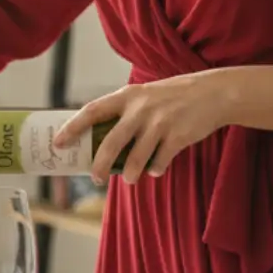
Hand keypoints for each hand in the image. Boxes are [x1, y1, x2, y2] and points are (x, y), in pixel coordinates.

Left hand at [53, 74, 229, 185]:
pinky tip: (156, 168)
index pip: (92, 111)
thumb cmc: (173, 96)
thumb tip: (101, 141)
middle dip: (99, 164)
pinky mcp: (178, 136)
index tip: (58, 143)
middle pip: (111, 142)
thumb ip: (125, 112)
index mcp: (128, 96)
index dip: (73, 128)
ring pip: (136, 158)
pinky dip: (155, 169)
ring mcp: (160, 123)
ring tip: (128, 179)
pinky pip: (160, 161)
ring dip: (129, 173)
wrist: (214, 93)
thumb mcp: (145, 95)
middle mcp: (141, 109)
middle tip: (94, 178)